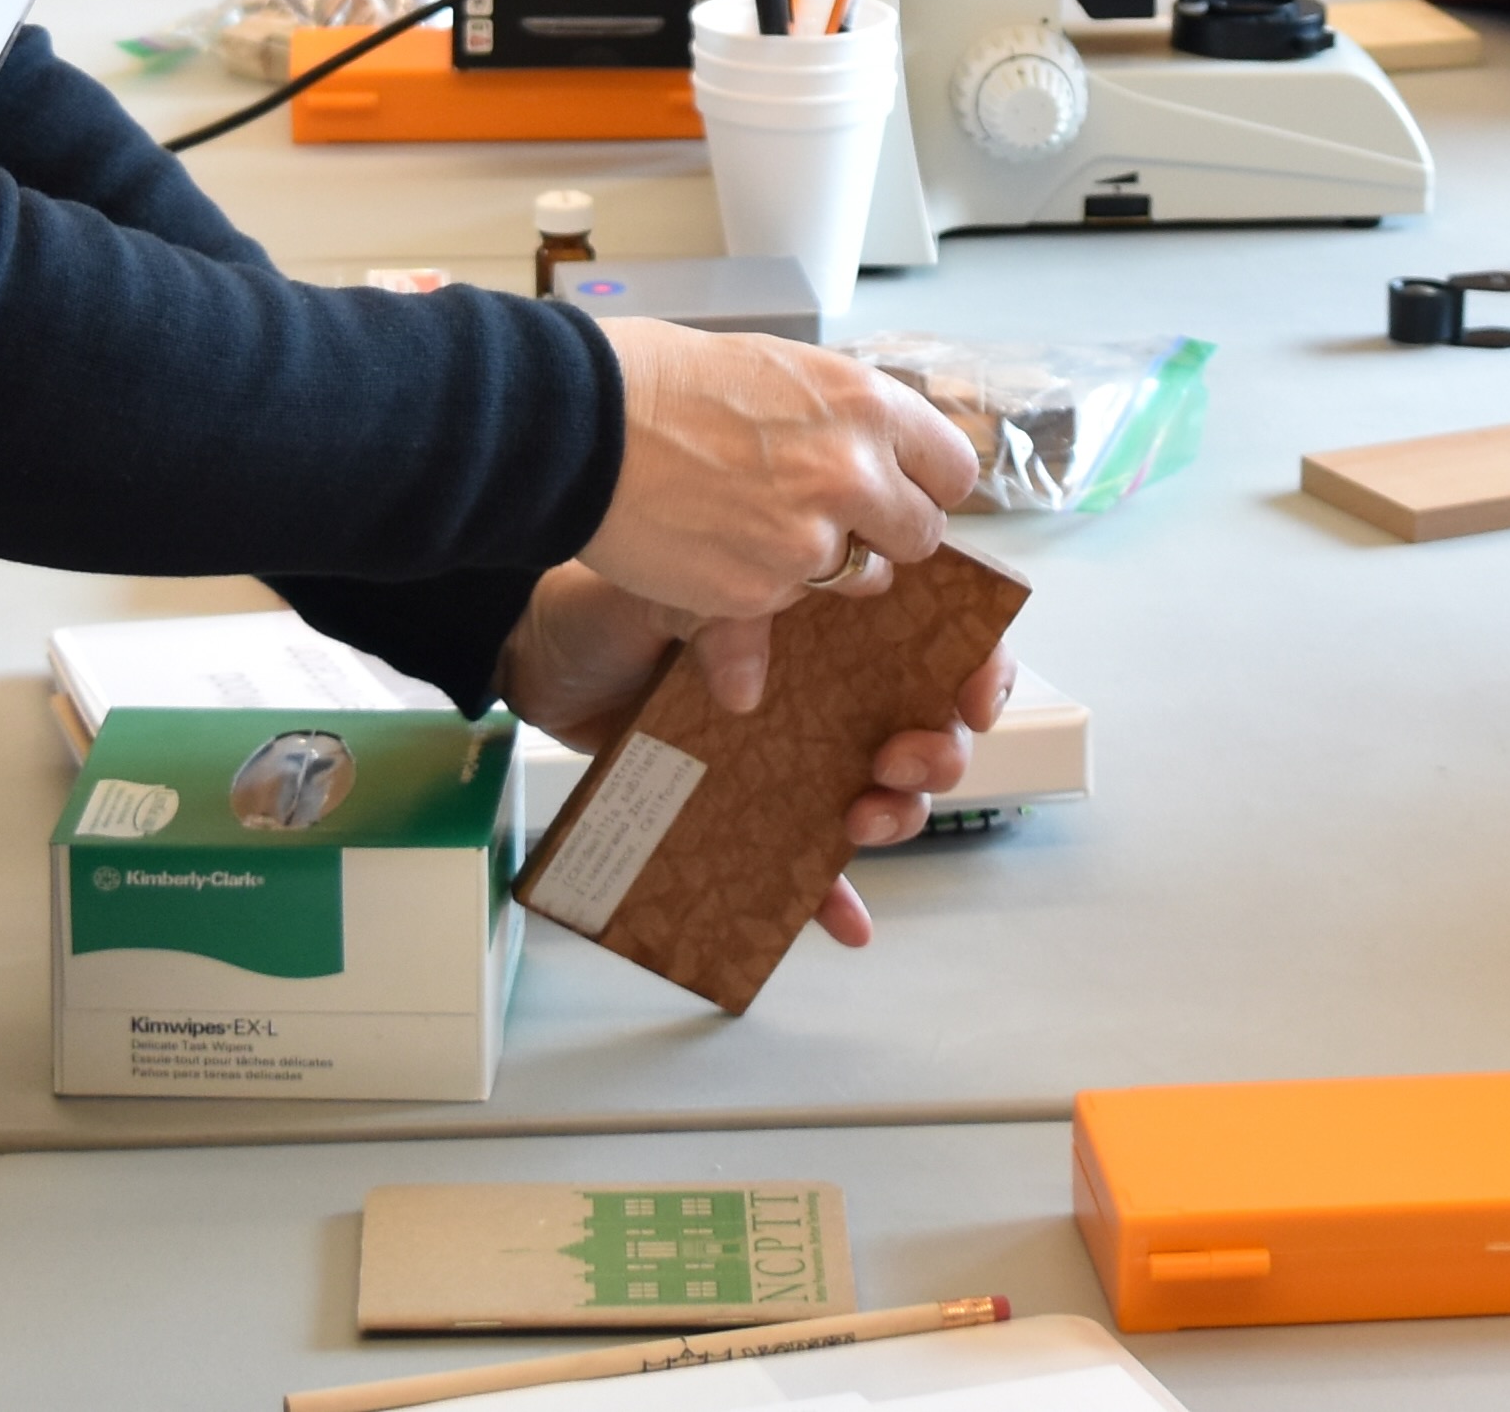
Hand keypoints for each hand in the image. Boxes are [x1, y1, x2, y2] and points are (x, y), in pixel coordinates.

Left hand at [500, 561, 1017, 948]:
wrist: (535, 657)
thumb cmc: (606, 602)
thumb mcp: (668, 584)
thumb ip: (721, 615)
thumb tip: (752, 686)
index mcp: (824, 614)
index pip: (931, 630)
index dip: (974, 665)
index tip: (973, 703)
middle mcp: (824, 682)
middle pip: (922, 720)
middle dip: (938, 751)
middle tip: (895, 761)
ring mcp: (792, 746)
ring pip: (881, 791)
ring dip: (900, 816)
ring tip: (861, 821)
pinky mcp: (750, 800)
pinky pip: (805, 858)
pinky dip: (831, 895)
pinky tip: (850, 925)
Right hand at [580, 314, 976, 621]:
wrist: (582, 422)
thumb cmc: (667, 381)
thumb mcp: (783, 372)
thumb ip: (843, 422)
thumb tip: (876, 459)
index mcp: (867, 404)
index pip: (953, 470)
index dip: (923, 485)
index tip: (899, 490)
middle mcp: (854, 474)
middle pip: (919, 536)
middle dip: (880, 536)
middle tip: (827, 519)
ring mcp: (810, 541)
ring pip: (852, 578)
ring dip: (816, 564)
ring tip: (749, 521)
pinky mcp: (760, 593)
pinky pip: (784, 603)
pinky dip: (756, 586)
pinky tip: (711, 543)